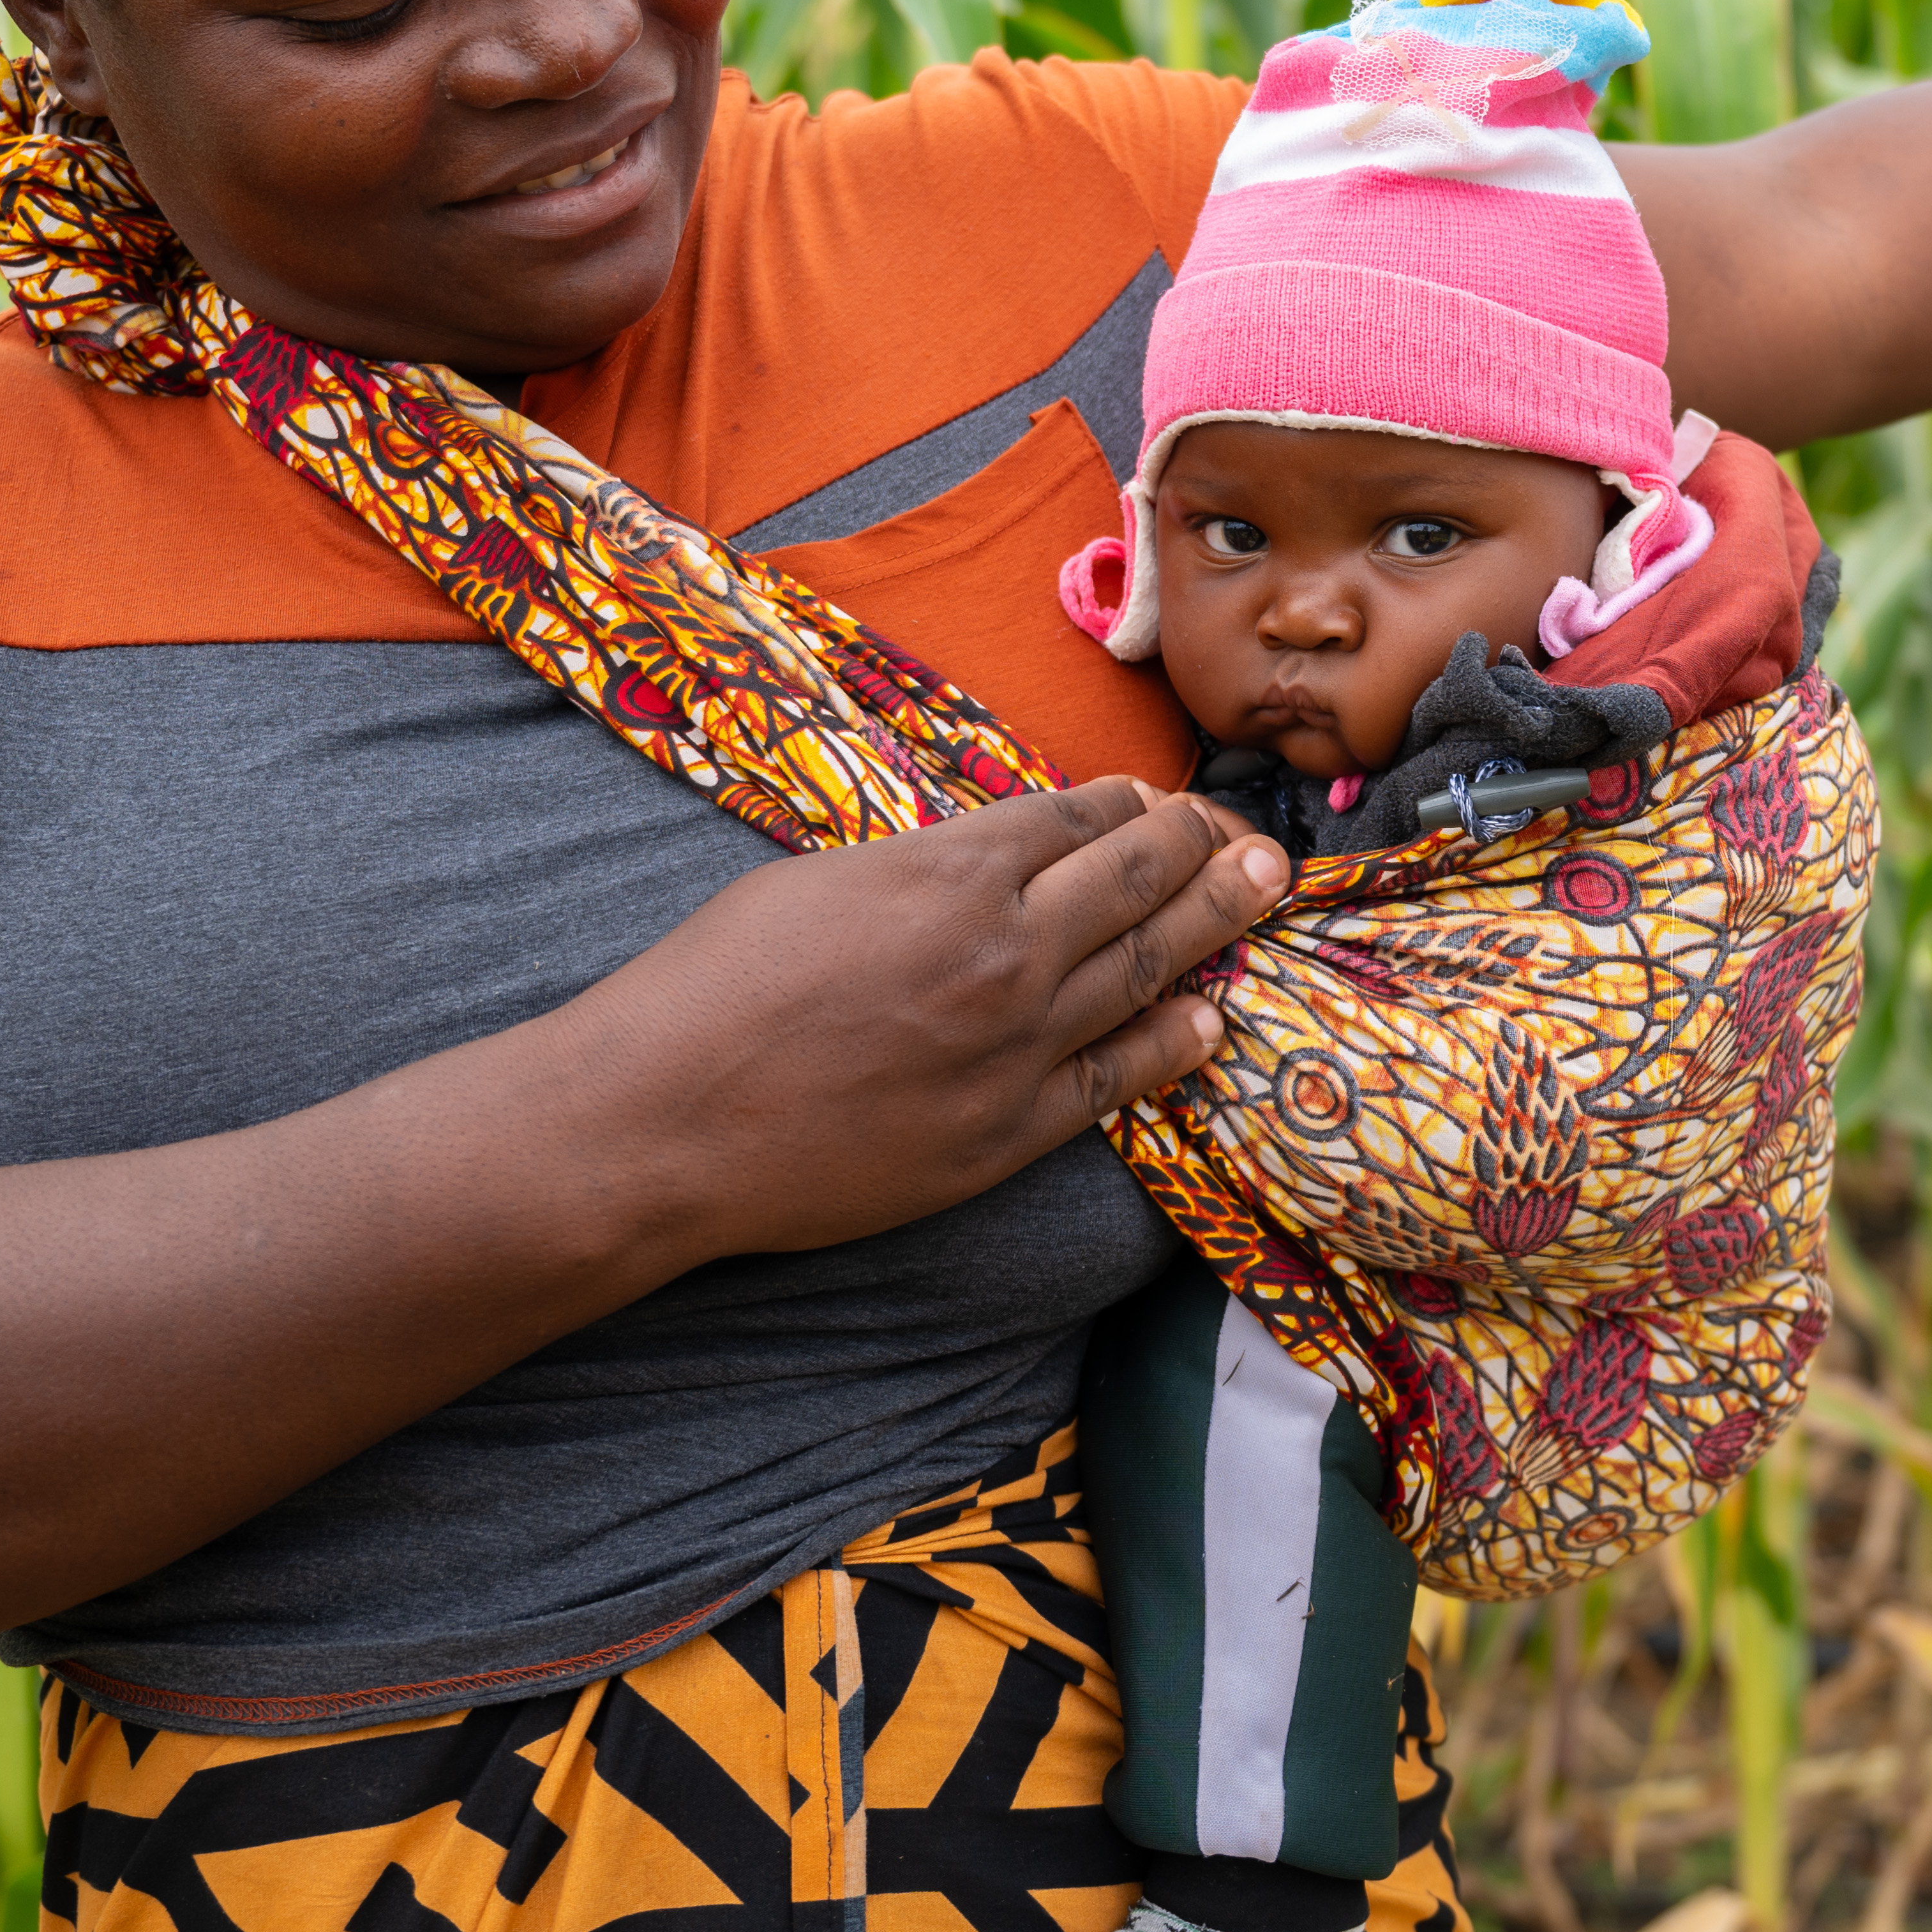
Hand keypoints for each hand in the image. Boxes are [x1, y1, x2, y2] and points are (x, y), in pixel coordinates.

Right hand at [571, 778, 1286, 1260]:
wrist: (668, 1116)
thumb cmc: (715, 987)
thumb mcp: (819, 882)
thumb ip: (919, 871)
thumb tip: (981, 865)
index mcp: (947, 871)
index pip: (1072, 819)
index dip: (1126, 805)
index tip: (1156, 801)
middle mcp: (1001, 948)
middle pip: (1135, 881)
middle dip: (1205, 847)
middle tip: (1255, 836)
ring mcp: (1014, 1044)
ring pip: (1146, 967)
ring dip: (1216, 922)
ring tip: (1264, 891)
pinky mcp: (1007, 1130)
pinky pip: (1117, 1076)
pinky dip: (1173, 1042)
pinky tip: (1209, 1019)